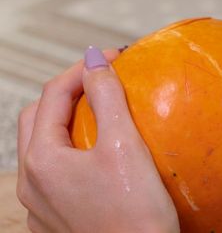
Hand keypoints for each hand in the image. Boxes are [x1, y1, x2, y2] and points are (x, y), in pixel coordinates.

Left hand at [17, 47, 178, 232]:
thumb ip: (107, 97)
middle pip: (39, 119)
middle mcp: (33, 185)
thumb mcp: (124, 145)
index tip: (112, 58)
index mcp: (43, 161)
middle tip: (101, 80)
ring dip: (68, 122)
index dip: (82, 69)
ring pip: (45, 149)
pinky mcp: (59, 222)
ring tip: (101, 113)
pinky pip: (58, 176)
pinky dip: (75, 153)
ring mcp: (42, 207)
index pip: (53, 96)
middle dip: (67, 93)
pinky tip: (101, 157)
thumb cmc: (135, 213)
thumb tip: (94, 60)